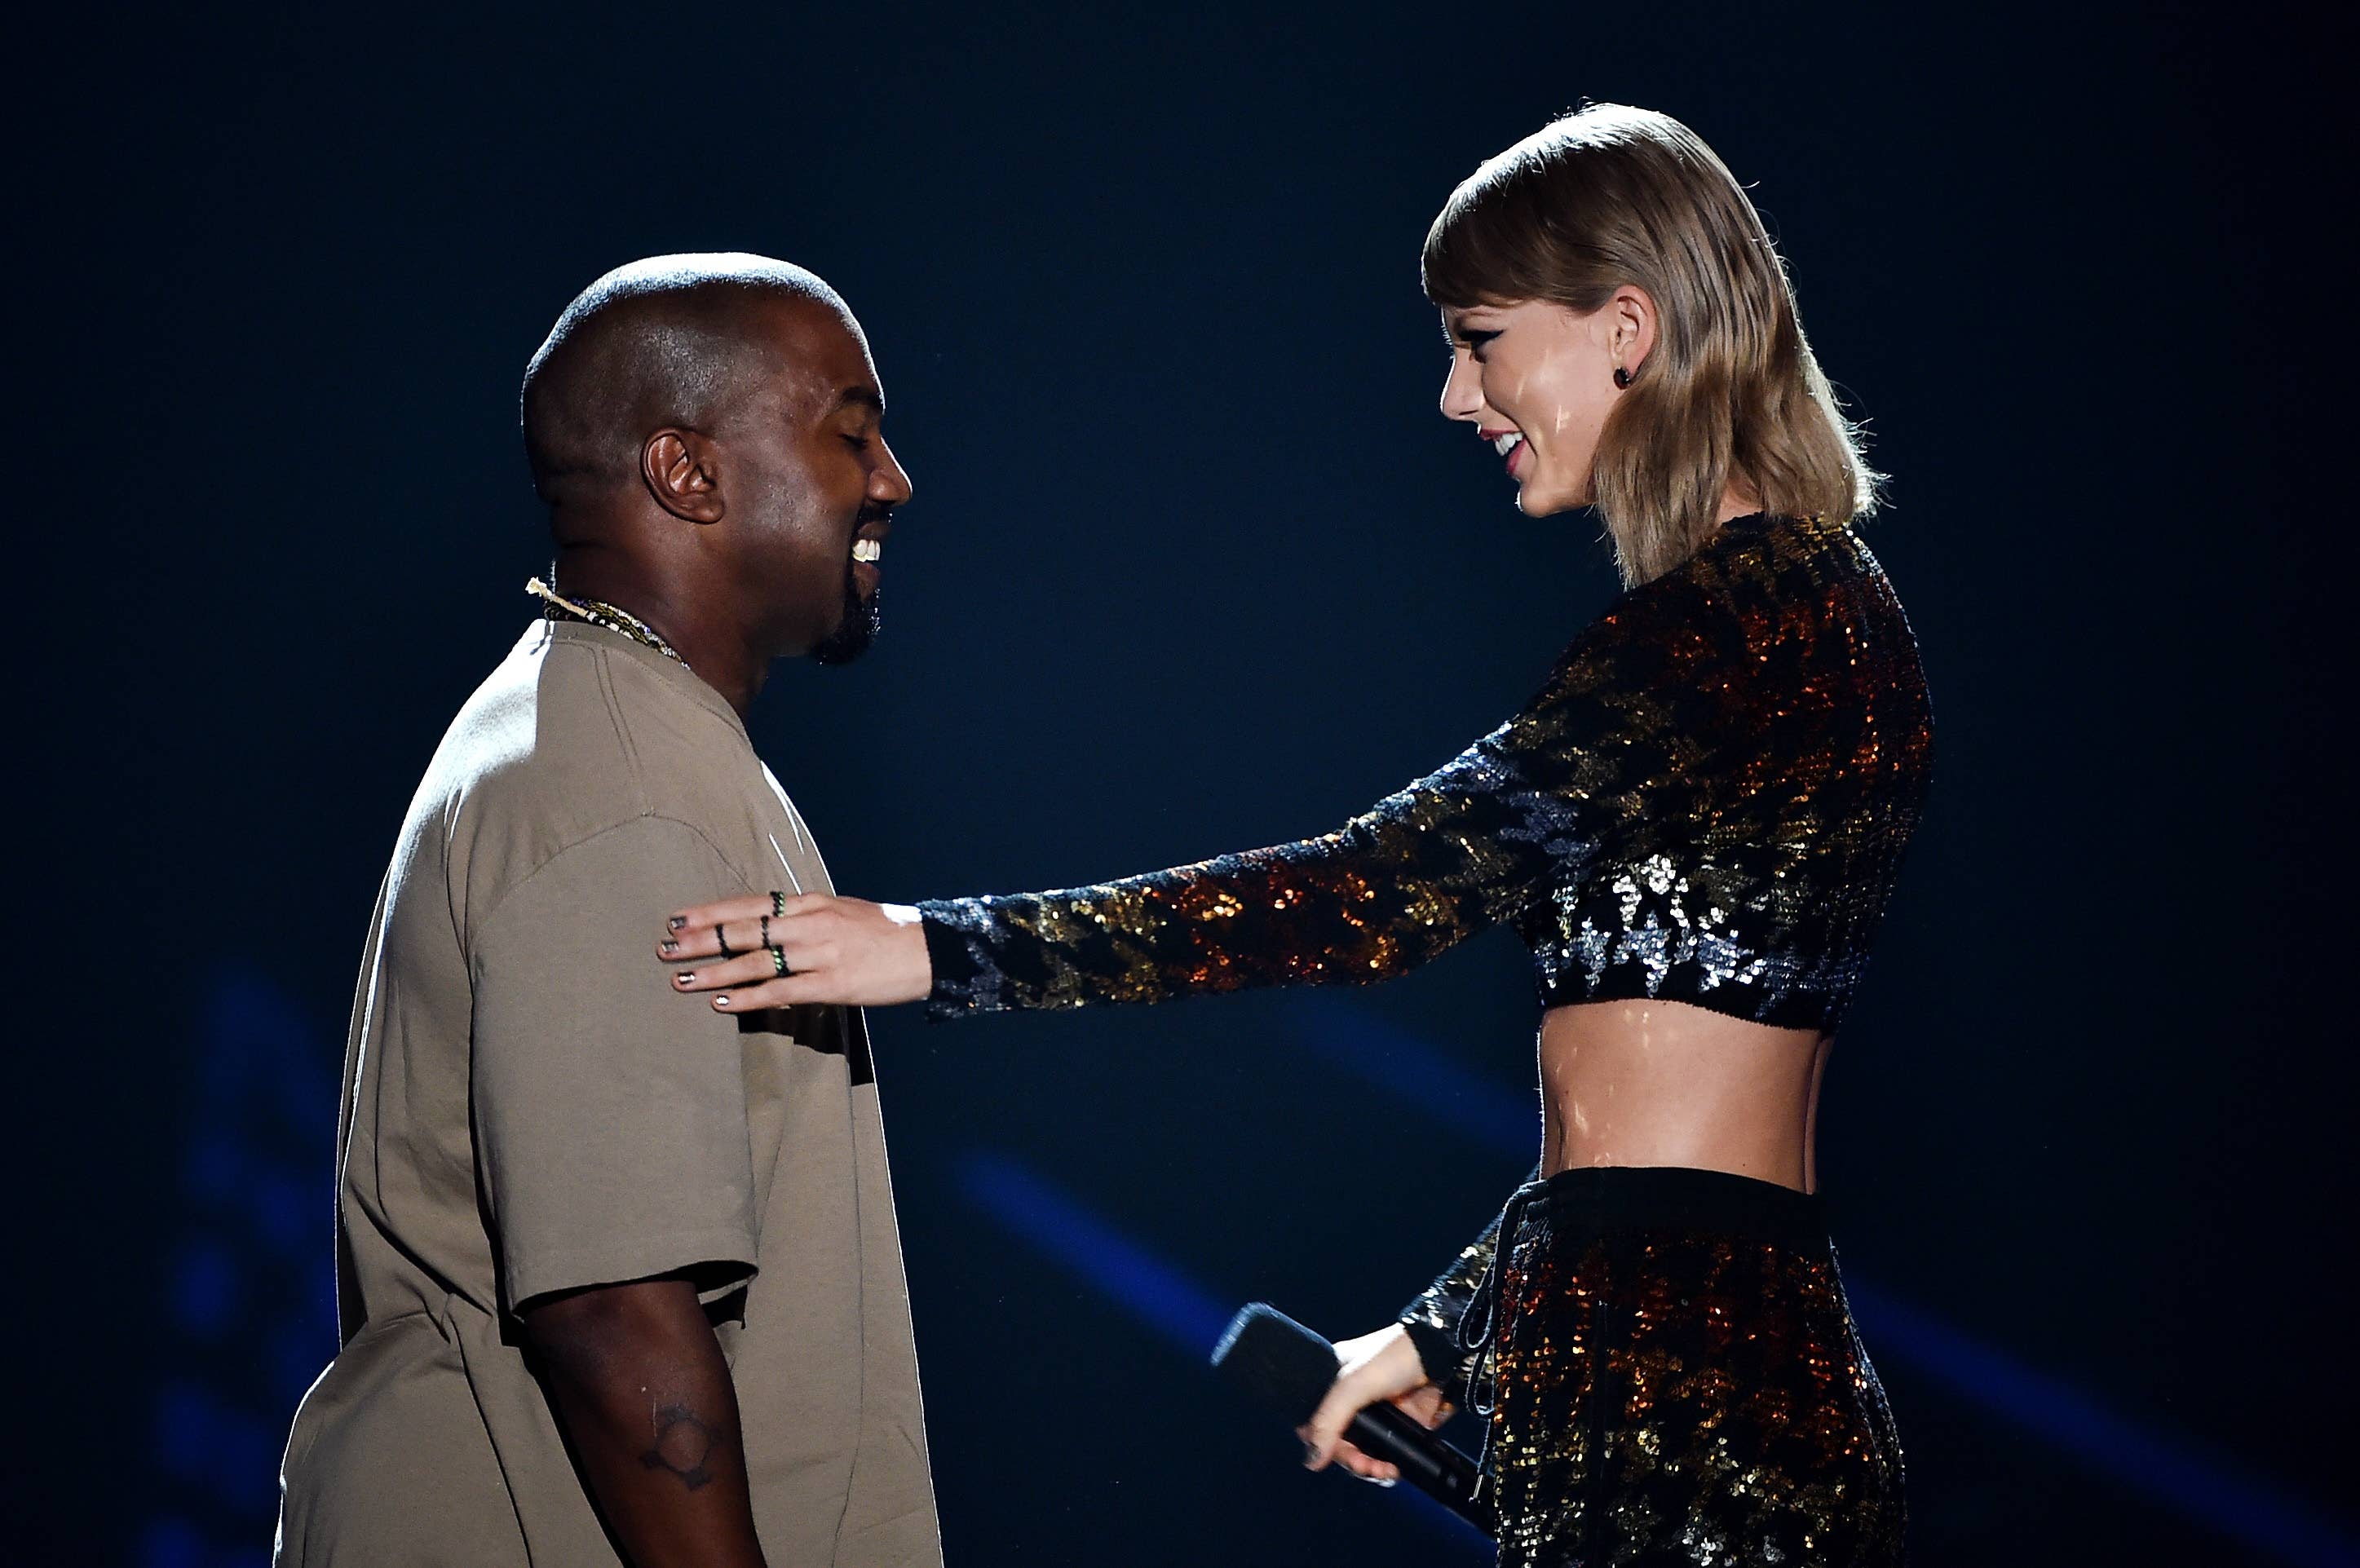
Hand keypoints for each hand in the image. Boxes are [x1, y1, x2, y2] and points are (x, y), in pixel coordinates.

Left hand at [658, 894, 931, 1010]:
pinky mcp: (831, 984)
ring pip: (755, 962)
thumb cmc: (885, 932)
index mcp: (810, 903)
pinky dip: (749, 997)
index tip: (675, 918)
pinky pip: (781, 991)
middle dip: (699, 941)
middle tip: (663, 950)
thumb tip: (768, 926)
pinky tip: (722, 1003)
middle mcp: (809, 923)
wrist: (929, 949)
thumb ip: (804, 918)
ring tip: (681, 981)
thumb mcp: (841, 911)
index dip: (709, 912)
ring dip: (714, 972)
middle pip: (743, 930)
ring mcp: (820, 953)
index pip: (748, 904)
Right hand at [1297, 1322, 1454, 1483]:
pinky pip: (1386, 1453)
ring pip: (1362, 1452)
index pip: (1315, 1422)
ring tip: (1385, 1471)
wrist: (1443, 1355)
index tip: (1333, 1454)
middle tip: (1366, 1466)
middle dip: (1351, 1460)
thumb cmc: (1394, 1357)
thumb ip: (1329, 1420)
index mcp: (1334, 1383)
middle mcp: (1353, 1400)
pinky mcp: (1401, 1425)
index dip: (1320, 1443)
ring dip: (1369, 1468)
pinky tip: (1394, 1469)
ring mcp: (1378, 1414)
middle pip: (1339, 1442)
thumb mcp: (1352, 1383)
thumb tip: (1311, 1460)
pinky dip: (1386, 1465)